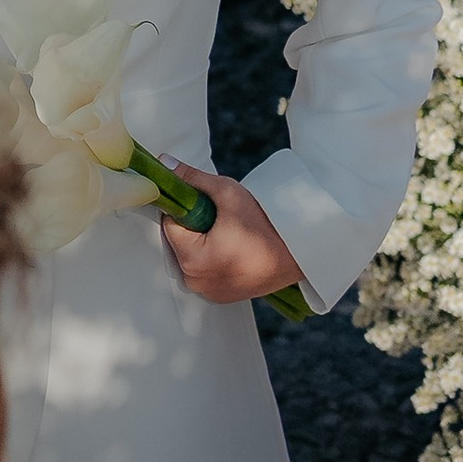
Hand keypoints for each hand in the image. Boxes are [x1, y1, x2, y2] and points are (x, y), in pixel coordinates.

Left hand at [160, 161, 305, 307]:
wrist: (297, 253)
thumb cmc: (264, 224)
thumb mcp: (228, 193)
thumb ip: (192, 178)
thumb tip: (165, 164)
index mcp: (193, 259)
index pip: (171, 225)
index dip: (186, 210)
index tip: (205, 206)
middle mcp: (196, 282)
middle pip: (179, 243)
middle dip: (194, 228)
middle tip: (221, 221)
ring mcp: (208, 292)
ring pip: (191, 257)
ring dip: (202, 244)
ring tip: (230, 235)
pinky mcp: (220, 297)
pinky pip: (204, 272)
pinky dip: (212, 260)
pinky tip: (233, 250)